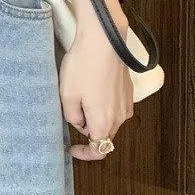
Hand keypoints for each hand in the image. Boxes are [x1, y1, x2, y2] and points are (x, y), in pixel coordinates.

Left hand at [58, 18, 133, 159]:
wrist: (104, 40)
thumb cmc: (83, 66)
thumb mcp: (67, 94)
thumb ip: (72, 116)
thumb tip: (80, 123)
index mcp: (104, 122)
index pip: (99, 150)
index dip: (85, 154)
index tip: (73, 149)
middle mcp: (120, 117)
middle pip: (104, 135)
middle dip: (88, 131)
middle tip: (72, 114)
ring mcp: (127, 103)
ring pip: (110, 120)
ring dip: (96, 116)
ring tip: (80, 97)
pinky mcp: (128, 90)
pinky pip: (115, 106)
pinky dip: (104, 105)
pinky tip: (92, 88)